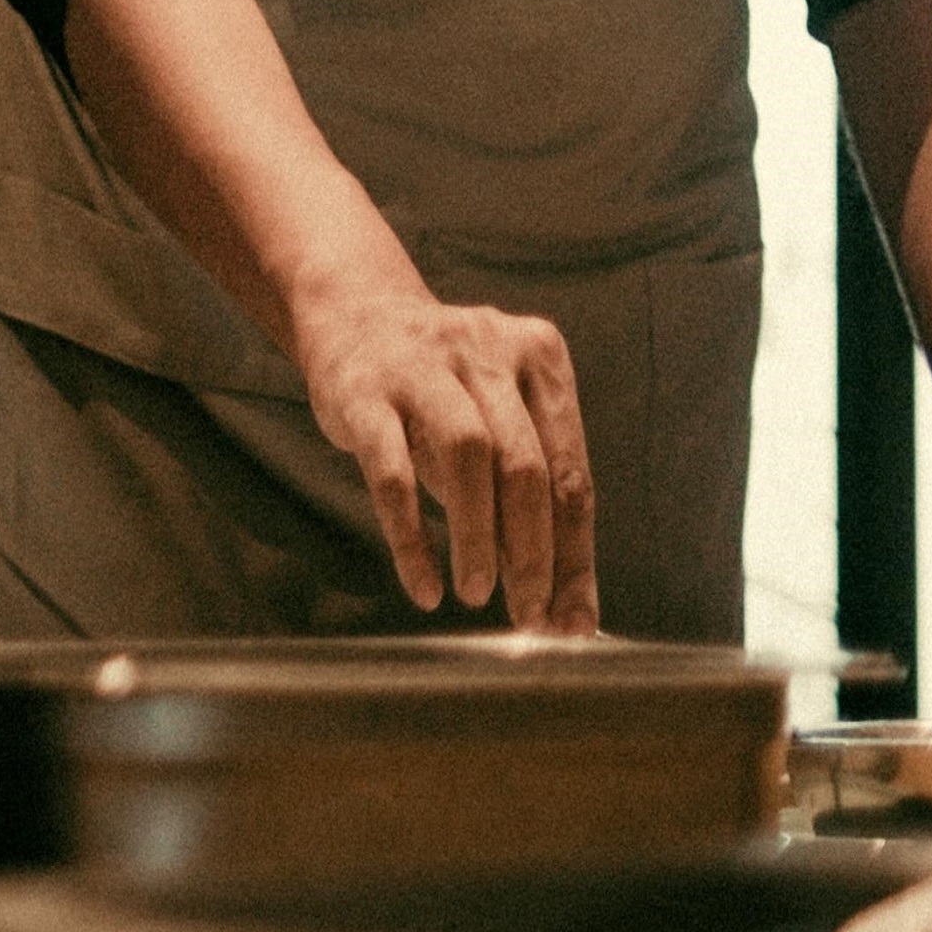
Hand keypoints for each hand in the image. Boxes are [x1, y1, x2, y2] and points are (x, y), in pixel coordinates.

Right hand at [287, 268, 598, 631]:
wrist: (356, 314)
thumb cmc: (447, 389)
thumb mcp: (500, 422)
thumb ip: (534, 502)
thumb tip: (568, 607)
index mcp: (539, 355)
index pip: (571, 469)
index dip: (574, 553)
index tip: (570, 618)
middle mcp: (486, 350)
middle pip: (525, 464)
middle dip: (532, 552)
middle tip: (527, 613)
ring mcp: (422, 365)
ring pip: (466, 455)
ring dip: (478, 537)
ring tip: (477, 594)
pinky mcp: (363, 390)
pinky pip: (391, 471)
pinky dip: (410, 536)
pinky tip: (423, 583)